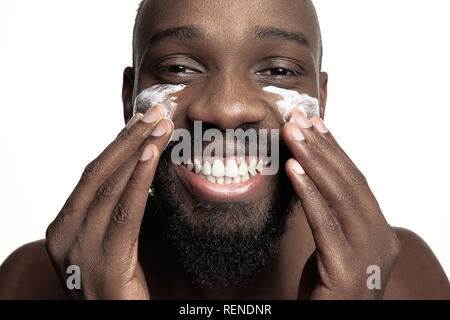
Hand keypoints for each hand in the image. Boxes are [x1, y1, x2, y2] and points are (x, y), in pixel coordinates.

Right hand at [45, 105, 172, 299]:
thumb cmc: (116, 282)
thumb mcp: (106, 241)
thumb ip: (111, 211)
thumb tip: (136, 174)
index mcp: (63, 226)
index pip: (91, 174)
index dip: (117, 144)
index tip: (140, 120)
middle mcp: (65, 234)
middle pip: (98, 173)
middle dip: (129, 137)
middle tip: (155, 110)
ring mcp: (81, 249)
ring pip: (110, 186)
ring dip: (138, 149)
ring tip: (161, 124)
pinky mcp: (106, 262)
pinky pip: (125, 211)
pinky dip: (139, 178)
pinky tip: (152, 154)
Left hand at [282, 110, 400, 299]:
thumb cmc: (328, 288)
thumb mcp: (334, 245)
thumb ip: (331, 216)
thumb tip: (310, 176)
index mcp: (379, 231)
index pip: (356, 181)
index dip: (335, 149)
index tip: (315, 123)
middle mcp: (381, 239)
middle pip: (350, 182)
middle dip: (322, 147)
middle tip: (298, 119)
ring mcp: (368, 256)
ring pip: (340, 197)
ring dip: (314, 160)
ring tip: (292, 134)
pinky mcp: (347, 271)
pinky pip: (326, 223)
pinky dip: (309, 193)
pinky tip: (293, 170)